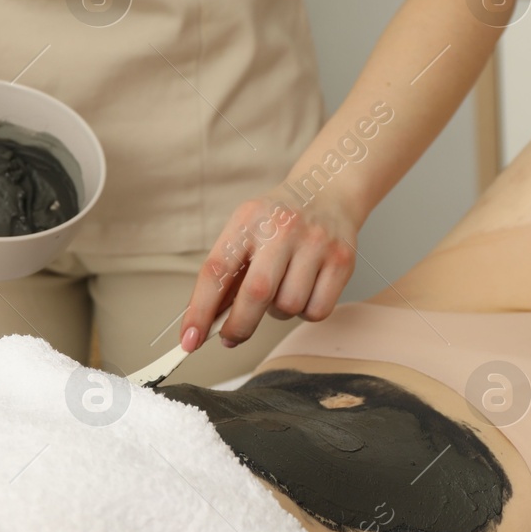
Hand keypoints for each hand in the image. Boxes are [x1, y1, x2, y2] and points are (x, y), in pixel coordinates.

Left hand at [181, 189, 358, 350]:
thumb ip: (227, 274)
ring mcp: (316, 243)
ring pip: (288, 307)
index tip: (189, 340)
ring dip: (277, 312)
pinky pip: (316, 311)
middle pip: (255, 294)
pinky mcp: (341, 260)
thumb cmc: (277, 221)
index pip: (216, 270)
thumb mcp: (245, 232)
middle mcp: (283, 228)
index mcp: (248, 220)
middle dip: (238, 326)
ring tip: (280, 290)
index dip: (199, 310)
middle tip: (230, 338)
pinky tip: (304, 290)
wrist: (327, 191)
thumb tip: (205, 324)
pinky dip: (305, 311)